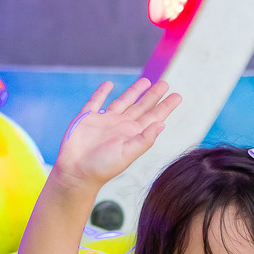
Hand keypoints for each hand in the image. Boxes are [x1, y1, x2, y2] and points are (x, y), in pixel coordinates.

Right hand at [50, 78, 181, 189]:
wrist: (76, 172)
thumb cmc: (103, 167)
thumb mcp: (127, 154)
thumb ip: (144, 139)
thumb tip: (162, 124)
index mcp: (132, 134)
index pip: (153, 117)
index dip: (165, 107)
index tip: (177, 96)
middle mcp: (121, 126)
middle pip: (141, 106)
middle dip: (153, 95)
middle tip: (166, 83)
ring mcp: (104, 121)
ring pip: (123, 101)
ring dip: (134, 91)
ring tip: (146, 81)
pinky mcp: (87, 117)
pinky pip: (96, 101)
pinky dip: (102, 92)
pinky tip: (109, 84)